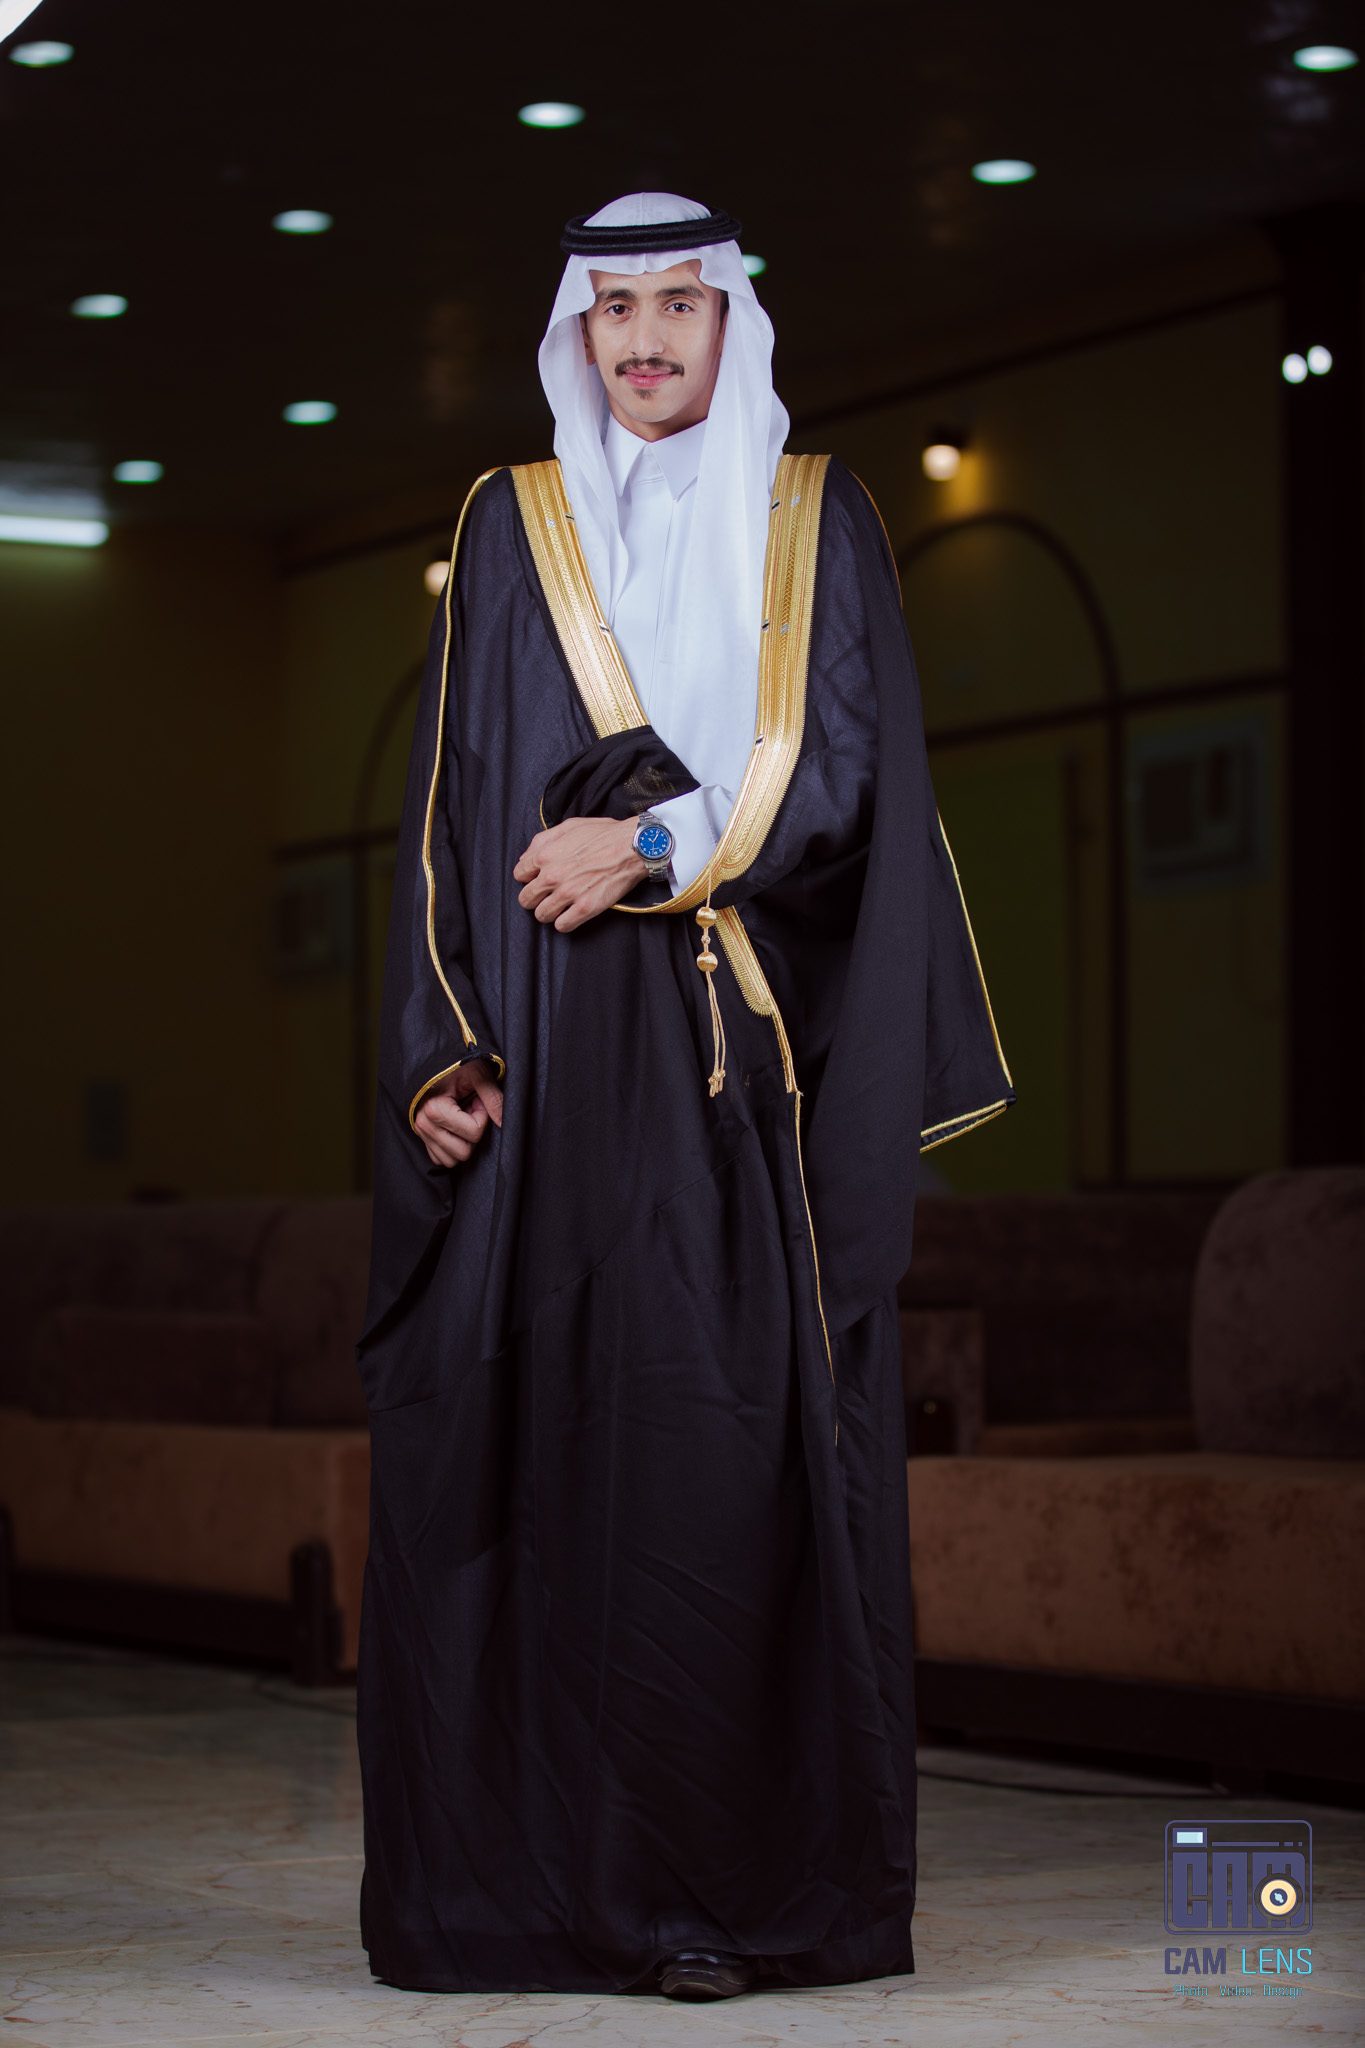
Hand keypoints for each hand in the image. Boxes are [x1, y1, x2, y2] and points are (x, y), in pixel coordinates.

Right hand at [413, 1060, 502, 1168]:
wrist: (437, 1064)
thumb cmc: (457, 1066)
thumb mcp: (479, 1074)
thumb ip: (494, 1098)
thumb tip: (504, 1124)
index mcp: (435, 1109)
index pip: (474, 1132)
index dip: (483, 1116)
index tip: (476, 1100)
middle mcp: (424, 1124)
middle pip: (464, 1152)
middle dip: (473, 1133)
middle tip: (470, 1110)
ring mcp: (421, 1133)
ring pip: (452, 1160)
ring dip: (463, 1142)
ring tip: (462, 1118)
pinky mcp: (423, 1138)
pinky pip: (441, 1159)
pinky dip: (452, 1148)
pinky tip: (455, 1127)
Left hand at [513, 815, 646, 931]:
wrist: (633, 846)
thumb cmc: (604, 834)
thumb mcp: (568, 826)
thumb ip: (542, 841)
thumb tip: (526, 858)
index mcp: (545, 855)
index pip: (519, 875)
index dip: (528, 878)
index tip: (537, 879)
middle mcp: (552, 876)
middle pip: (526, 899)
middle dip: (533, 898)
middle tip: (545, 896)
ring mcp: (568, 893)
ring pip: (541, 915)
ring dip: (548, 912)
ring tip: (558, 907)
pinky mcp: (585, 908)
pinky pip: (562, 926)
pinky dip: (564, 923)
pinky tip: (570, 915)